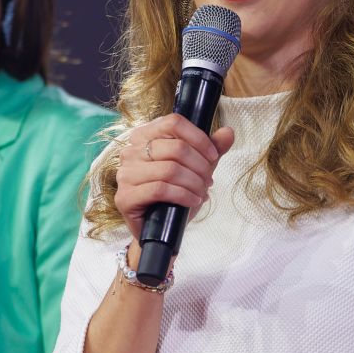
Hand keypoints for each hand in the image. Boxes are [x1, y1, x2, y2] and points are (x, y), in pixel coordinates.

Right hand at [114, 114, 234, 244]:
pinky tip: (193, 201)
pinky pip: (160, 190)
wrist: (159, 229)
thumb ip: (211, 149)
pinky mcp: (125, 197)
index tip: (213, 155)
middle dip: (200, 166)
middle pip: (175, 147)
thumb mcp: (196, 169)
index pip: (174, 123)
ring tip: (202, 192)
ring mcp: (125, 174)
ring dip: (194, 183)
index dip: (199, 138)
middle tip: (208, 180)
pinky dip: (183, 195)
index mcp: (144, 136)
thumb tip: (228, 132)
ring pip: (169, 170)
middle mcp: (131, 151)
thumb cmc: (174, 195)